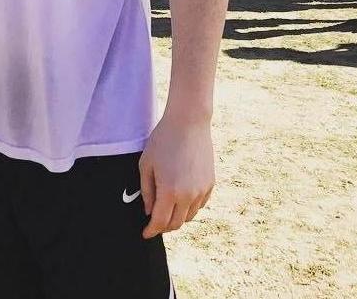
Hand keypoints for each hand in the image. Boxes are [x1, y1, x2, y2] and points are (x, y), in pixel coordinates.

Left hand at [138, 112, 213, 238]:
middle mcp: (188, 195)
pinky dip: (189, 207)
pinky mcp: (211, 184)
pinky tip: (181, 199)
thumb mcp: (146, 164)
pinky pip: (199, 205)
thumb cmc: (163, 140)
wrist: (189, 123)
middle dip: (164, 227)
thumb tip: (149, 211)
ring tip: (167, 209)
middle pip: (176, 224)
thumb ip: (147, 191)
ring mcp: (201, 191)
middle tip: (154, 223)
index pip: (160, 221)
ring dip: (177, 217)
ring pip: (189, 216)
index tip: (145, 234)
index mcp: (169, 191)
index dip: (151, 230)